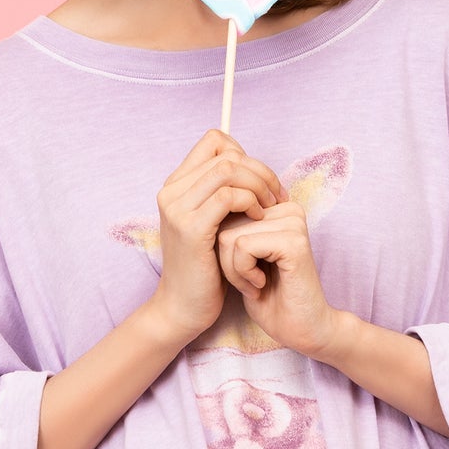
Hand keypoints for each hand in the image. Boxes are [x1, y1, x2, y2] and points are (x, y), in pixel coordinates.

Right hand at [146, 129, 287, 344]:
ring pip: (228, 170)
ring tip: (270, 208)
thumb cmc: (205, 266)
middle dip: (260, 171)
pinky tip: (259, 219)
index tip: (263, 182)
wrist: (184, 306)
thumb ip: (221, 194)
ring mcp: (177, 208)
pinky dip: (251, 203)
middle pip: (226, 154)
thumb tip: (253, 168)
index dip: (246, 155)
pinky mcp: (190, 228)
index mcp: (176, 185)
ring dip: (259, 185)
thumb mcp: (211, 223)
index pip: (214, 141)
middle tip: (277, 196)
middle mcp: (171, 191)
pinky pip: (228, 197)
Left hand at [217, 195, 343, 357]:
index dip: (224, 248)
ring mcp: (293, 224)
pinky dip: (243, 273)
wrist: (299, 329)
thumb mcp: (241, 258)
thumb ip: (230, 230)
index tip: (247, 270)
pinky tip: (261, 285)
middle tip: (251, 282)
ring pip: (229, 236)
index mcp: (277, 209)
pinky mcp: (293, 242)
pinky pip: (242, 247)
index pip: (225, 213)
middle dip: (227, 260)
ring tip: (256, 285)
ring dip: (234, 270)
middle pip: (225, 223)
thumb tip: (206, 211)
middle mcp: (288, 210)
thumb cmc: (268, 298)